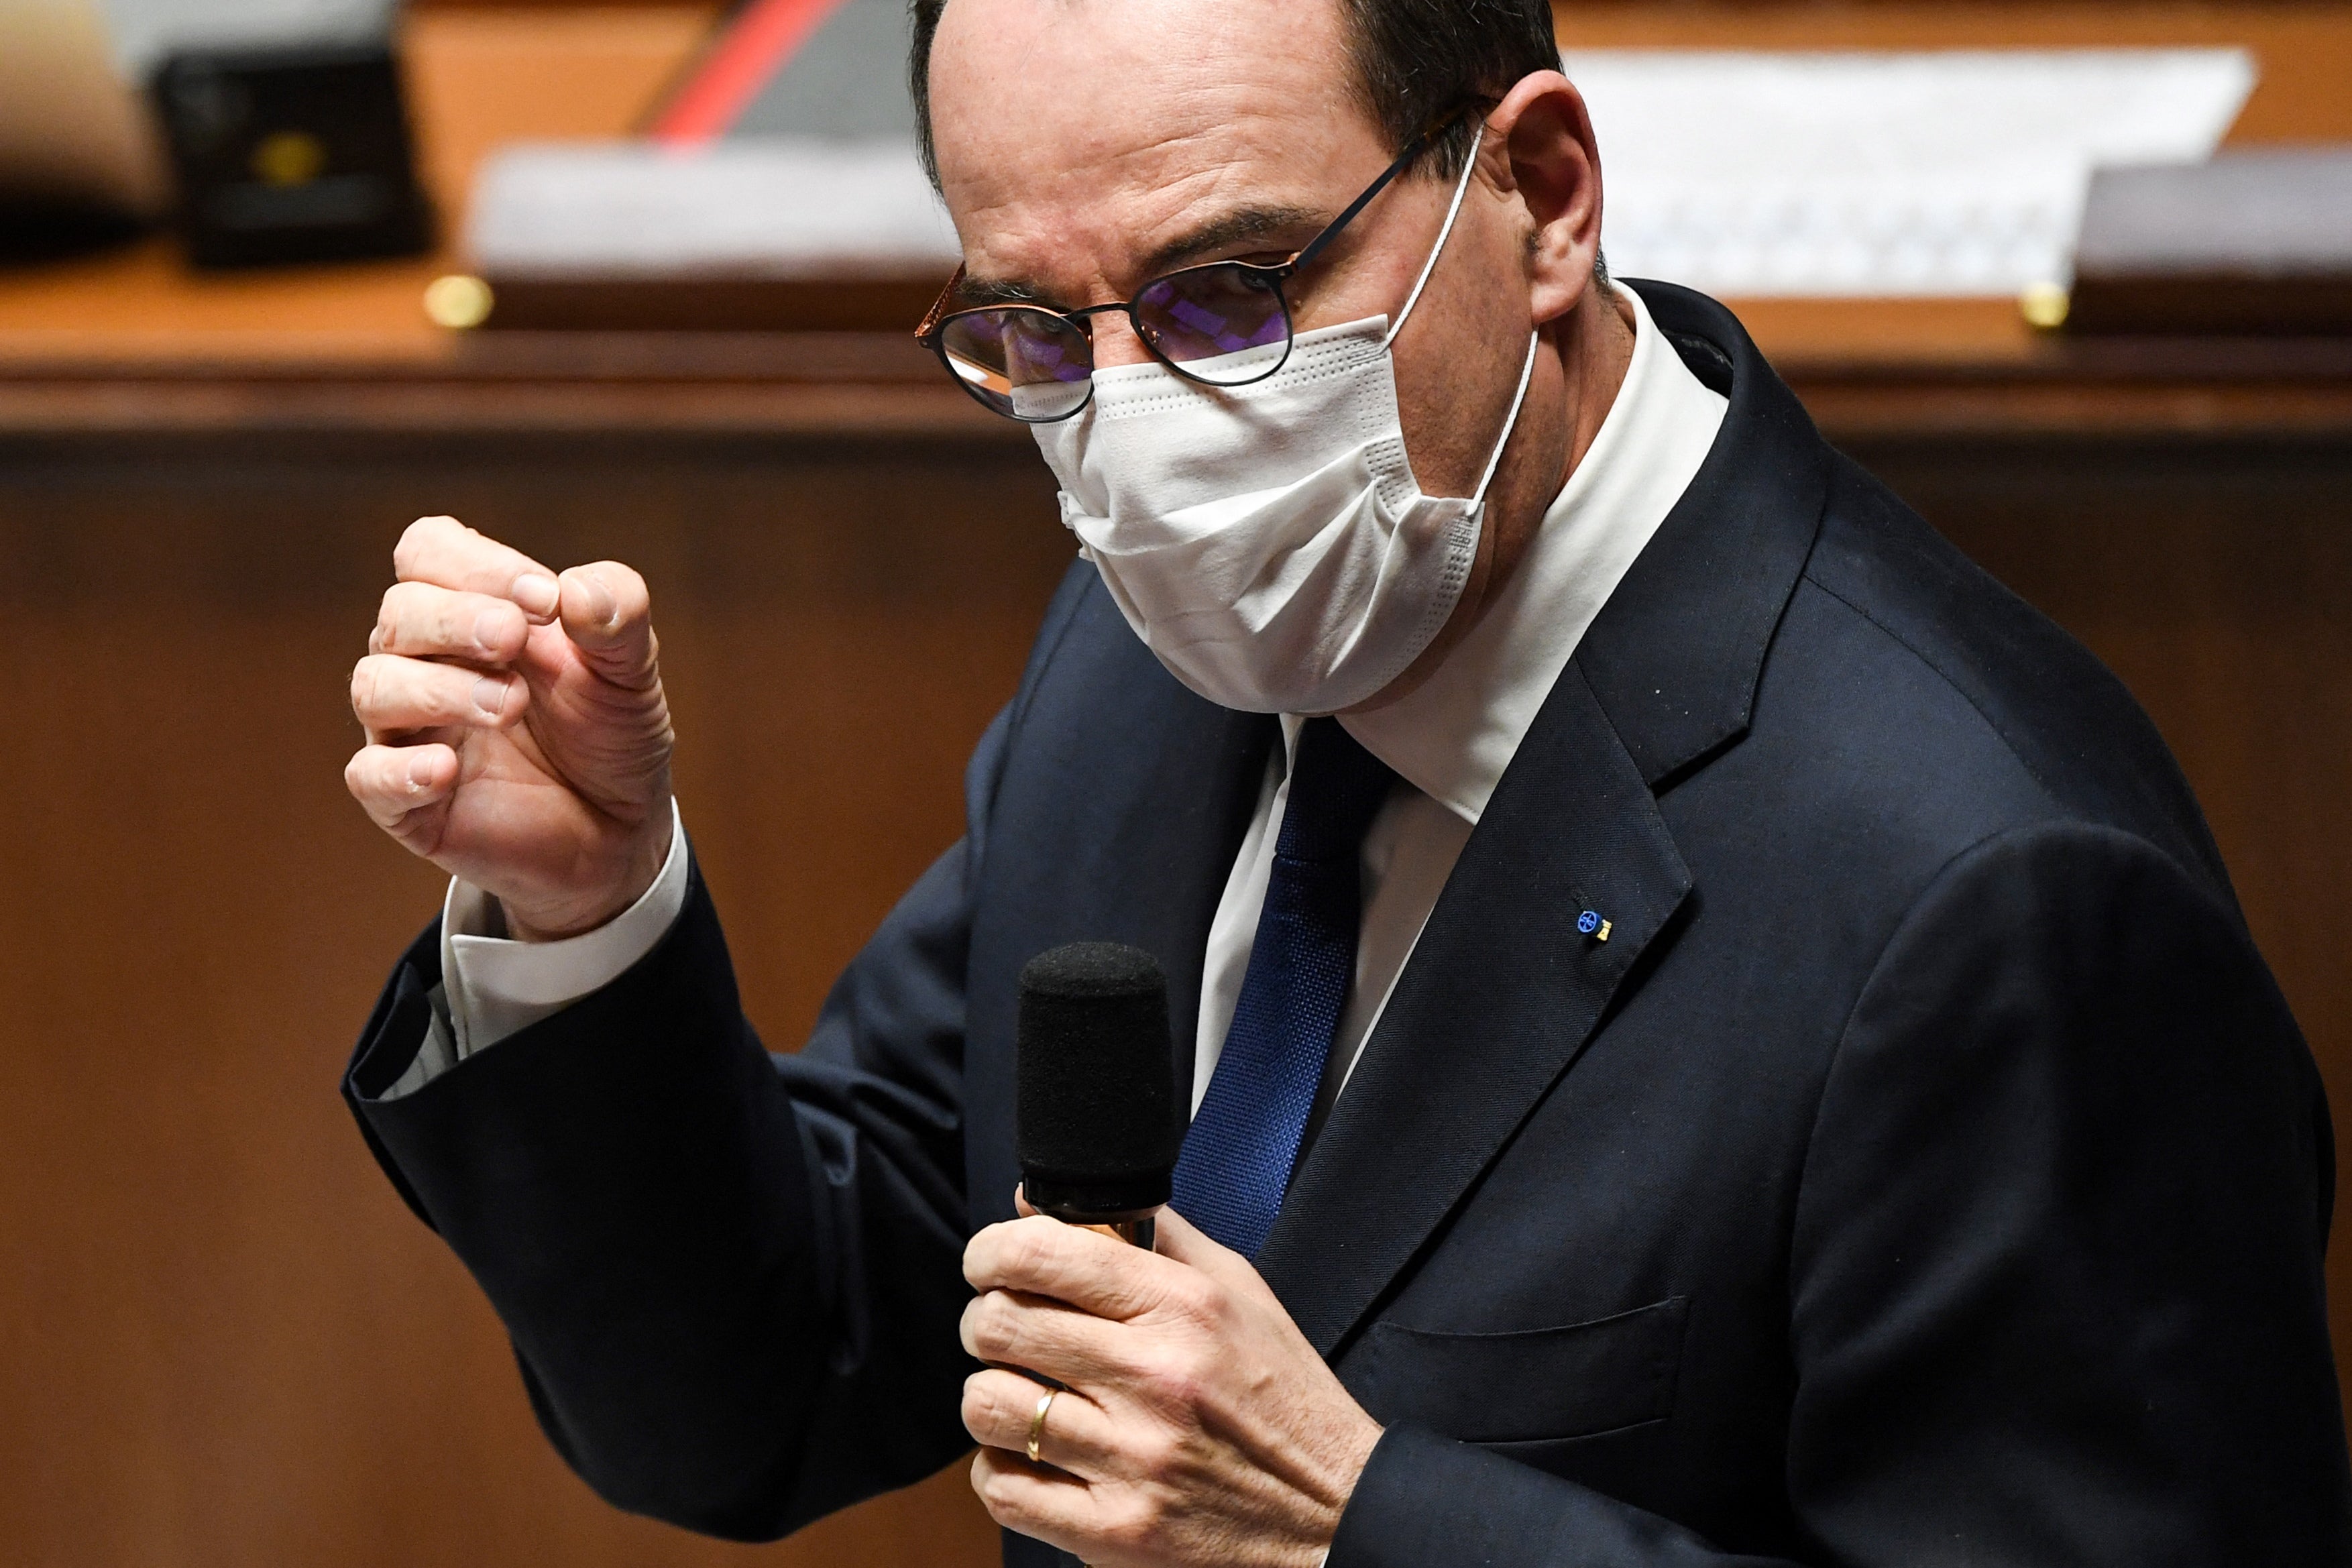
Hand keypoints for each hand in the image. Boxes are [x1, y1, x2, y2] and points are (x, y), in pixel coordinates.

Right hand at [344, 516, 674, 939]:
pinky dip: (401, 769)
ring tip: (508, 705)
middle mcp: (428, 663)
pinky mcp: (410, 803)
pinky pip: (370, 776)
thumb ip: (620, 617)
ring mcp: (412, 733)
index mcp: (472, 613)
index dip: (476, 564)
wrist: (622, 830)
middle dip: (455, 620)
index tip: (544, 599)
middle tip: (514, 640)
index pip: (428, 552)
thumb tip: (577, 590)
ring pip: (374, 686)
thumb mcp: (632, 669)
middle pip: (398, 614)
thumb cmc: (610, 732)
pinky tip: (446, 770)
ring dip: (438, 688)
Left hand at [960, 1202, 1382, 1567]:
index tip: (990, 1262)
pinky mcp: (1115, 1533)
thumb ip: (1151, 1236)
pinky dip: (1000, 1470)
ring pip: (990, 1405)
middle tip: (1004, 1327)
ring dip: (991, 1393)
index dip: (991, 1252)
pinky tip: (1032, 1456)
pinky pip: (1003, 1490)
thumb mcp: (1239, 1291)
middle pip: (1001, 1324)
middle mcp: (1155, 1379)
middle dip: (987, 1318)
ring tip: (1021, 1393)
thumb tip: (1046, 1202)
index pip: (1043, 1255)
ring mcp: (1132, 1461)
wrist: (1336, 1514)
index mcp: (1184, 1309)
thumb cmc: (1285, 1399)